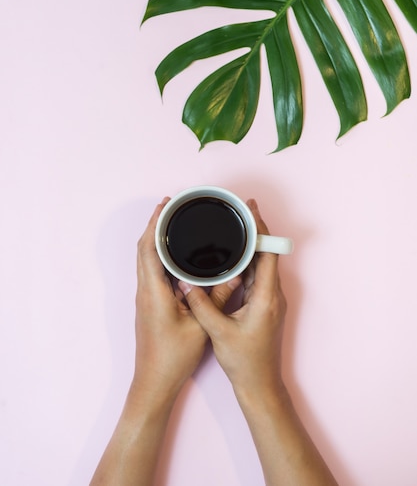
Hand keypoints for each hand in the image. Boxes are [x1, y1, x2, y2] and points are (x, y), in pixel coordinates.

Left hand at [133, 198, 240, 400]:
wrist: (154, 382)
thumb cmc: (173, 357)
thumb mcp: (201, 326)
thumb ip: (217, 298)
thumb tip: (233, 276)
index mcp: (154, 292)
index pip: (148, 248)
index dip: (154, 223)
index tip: (165, 205)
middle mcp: (145, 291)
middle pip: (143, 249)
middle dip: (154, 225)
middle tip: (170, 208)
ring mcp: (145, 298)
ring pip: (145, 260)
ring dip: (154, 239)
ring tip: (172, 225)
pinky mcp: (149, 304)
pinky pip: (150, 271)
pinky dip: (158, 255)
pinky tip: (173, 255)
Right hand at [178, 198, 286, 397]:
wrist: (259, 385)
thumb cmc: (244, 362)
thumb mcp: (218, 331)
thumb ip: (201, 304)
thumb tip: (185, 282)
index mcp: (266, 297)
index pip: (267, 252)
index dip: (260, 228)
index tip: (250, 209)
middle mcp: (272, 295)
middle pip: (266, 253)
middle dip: (253, 231)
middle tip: (238, 211)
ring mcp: (269, 300)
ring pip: (261, 264)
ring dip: (250, 246)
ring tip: (234, 227)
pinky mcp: (263, 305)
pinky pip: (257, 276)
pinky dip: (247, 262)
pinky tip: (233, 255)